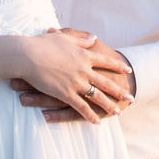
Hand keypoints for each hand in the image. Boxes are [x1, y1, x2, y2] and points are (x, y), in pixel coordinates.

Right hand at [12, 28, 133, 122]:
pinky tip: (96, 122)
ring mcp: (76, 83)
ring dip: (109, 105)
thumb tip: (94, 38)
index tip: (128, 70)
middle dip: (119, 90)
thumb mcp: (65, 37)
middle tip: (130, 96)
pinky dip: (90, 115)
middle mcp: (83, 70)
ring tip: (118, 112)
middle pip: (105, 82)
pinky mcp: (66, 94)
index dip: (117, 66)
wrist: (29, 56)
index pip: (105, 61)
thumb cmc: (43, 44)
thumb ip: (81, 39)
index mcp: (84, 55)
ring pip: (97, 97)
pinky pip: (81, 107)